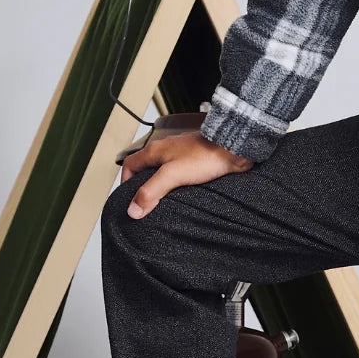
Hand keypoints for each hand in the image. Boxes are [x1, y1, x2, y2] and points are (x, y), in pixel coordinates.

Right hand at [119, 131, 254, 218]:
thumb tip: (133, 209)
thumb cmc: (205, 155)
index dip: (125, 182)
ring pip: (163, 172)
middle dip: (143, 186)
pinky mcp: (195, 161)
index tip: (128, 198)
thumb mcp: (172, 175)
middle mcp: (167, 150)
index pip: (130, 164)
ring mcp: (181, 155)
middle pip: (146, 169)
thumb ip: (151, 191)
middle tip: (145, 203)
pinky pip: (179, 174)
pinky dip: (177, 185)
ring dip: (161, 186)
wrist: (233, 148)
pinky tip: (183, 195)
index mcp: (156, 150)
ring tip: (164, 202)